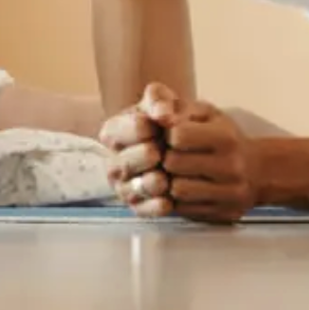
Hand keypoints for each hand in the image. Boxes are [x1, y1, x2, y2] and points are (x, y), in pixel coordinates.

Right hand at [100, 83, 174, 217]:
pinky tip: (169, 200)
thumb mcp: (166, 103)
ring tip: (165, 178)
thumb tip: (163, 113)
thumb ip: (160, 99)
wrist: (193, 147)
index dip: (136, 128)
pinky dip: (156, 206)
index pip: (116, 131)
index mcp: (115, 132)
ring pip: (132, 189)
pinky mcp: (140, 206)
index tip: (155, 125)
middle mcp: (115, 161)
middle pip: (121, 163)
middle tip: (158, 152)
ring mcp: (126, 186)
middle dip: (142, 156)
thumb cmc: (172, 122)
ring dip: (150, 183)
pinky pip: (144, 210)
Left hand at [102, 83, 256, 223]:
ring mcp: (228, 193)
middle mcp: (231, 166)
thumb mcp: (208, 114)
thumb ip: (179, 108)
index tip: (170, 136)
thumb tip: (157, 115)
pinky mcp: (221, 214)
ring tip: (174, 174)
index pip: (178, 135)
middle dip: (164, 158)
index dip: (167, 134)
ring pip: (177, 190)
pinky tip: (181, 188)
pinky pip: (184, 210)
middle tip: (166, 156)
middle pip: (174, 163)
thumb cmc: (226, 138)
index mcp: (226, 137)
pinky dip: (176, 200)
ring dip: (168, 181)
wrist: (260, 172)